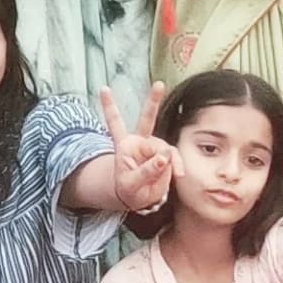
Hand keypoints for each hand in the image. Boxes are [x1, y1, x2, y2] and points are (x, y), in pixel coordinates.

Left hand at [95, 87, 175, 216]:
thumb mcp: (132, 184)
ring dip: (167, 162)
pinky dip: (177, 166)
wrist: (140, 198)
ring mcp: (154, 148)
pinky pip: (174, 157)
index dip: (109, 106)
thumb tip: (164, 157)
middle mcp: (139, 142)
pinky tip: (179, 174)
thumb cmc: (130, 189)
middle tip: (159, 84)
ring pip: (164, 148)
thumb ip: (147, 170)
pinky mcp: (166, 157)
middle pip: (147, 119)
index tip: (103, 88)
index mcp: (124, 146)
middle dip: (153, 101)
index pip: (115, 123)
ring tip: (168, 174)